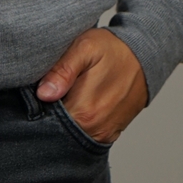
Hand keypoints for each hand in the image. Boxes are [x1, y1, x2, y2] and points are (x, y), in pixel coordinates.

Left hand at [36, 28, 147, 144]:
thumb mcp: (85, 48)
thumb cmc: (113, 49)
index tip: (38, 89)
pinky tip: (77, 102)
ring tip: (66, 94)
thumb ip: (63, 71)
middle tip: (52, 89)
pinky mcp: (110, 133)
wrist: (145, 56)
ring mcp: (104, 134)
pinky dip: (77, 122)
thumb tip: (43, 94)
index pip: (48, 120)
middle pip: (58, 129)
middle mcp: (95, 129)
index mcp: (85, 111)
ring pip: (71, 133)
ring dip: (64, 117)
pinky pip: (86, 134)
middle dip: (50, 113)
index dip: (38, 106)